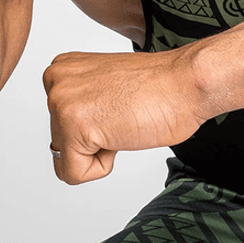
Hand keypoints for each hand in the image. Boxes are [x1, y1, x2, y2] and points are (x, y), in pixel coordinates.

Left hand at [43, 47, 208, 184]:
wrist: (187, 84)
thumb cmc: (161, 89)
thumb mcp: (105, 89)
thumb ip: (83, 103)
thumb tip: (71, 135)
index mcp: (63, 69)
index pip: (59, 123)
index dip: (94, 127)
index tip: (118, 107)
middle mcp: (56, 80)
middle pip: (59, 142)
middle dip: (94, 140)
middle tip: (123, 116)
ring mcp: (62, 102)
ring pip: (67, 159)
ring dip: (100, 151)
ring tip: (123, 122)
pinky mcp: (74, 126)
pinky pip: (74, 173)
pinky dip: (102, 167)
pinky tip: (122, 134)